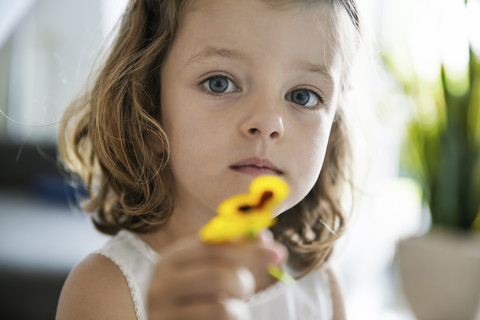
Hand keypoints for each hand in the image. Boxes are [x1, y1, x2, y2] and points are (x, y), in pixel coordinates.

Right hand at [147, 230, 286, 319]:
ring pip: (223, 307)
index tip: (278, 253)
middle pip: (218, 276)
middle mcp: (160, 286)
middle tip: (249, 289)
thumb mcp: (210, 268)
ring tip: (230, 308)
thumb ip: (235, 249)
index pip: (213, 247)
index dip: (249, 249)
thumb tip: (264, 236)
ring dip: (238, 309)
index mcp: (170, 260)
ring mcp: (164, 314)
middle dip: (244, 282)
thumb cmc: (197, 295)